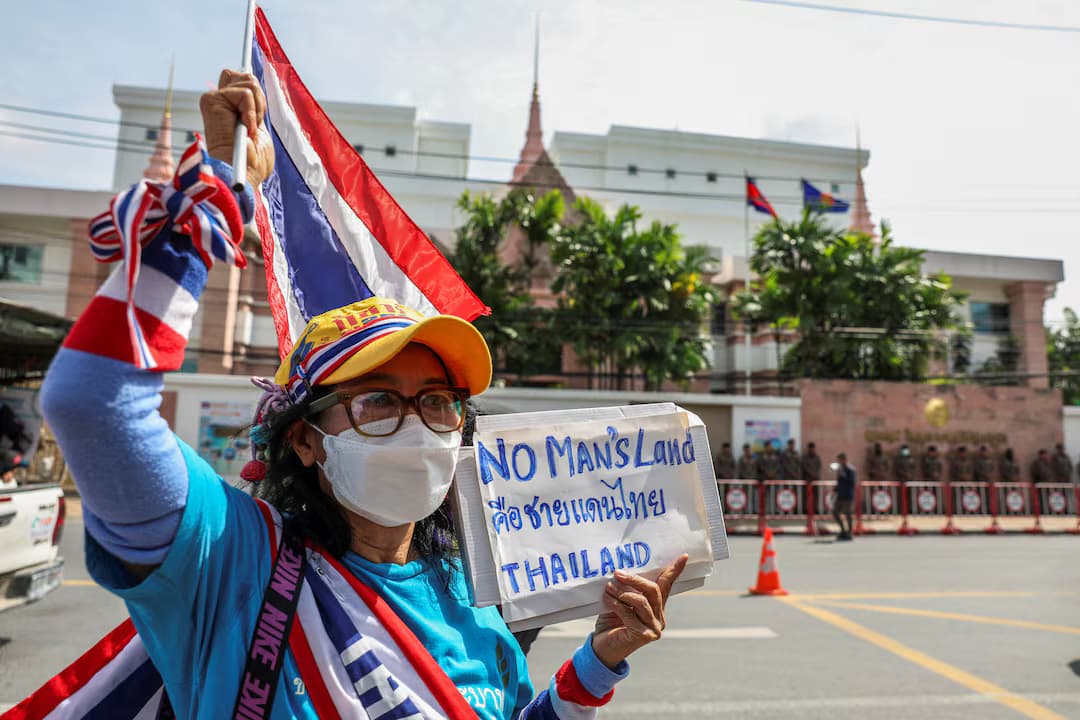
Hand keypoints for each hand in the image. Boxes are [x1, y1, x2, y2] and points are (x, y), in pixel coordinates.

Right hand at [199, 69, 273, 185]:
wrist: (241, 173)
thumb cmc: (252, 162)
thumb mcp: (258, 128)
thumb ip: (253, 105)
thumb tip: (252, 79)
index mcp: (230, 107)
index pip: (244, 80)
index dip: (256, 94)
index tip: (256, 121)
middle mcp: (219, 100)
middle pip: (246, 76)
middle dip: (259, 100)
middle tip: (253, 126)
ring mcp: (214, 99)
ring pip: (248, 82)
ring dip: (256, 109)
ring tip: (248, 129)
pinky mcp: (211, 100)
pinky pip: (244, 94)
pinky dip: (251, 113)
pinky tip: (245, 129)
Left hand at [591, 554, 687, 668]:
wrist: (601, 648)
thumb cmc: (610, 622)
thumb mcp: (619, 601)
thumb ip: (627, 589)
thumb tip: (622, 570)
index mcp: (656, 607)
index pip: (666, 585)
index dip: (674, 570)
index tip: (684, 556)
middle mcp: (659, 618)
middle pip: (653, 590)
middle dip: (635, 580)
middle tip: (617, 573)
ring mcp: (654, 628)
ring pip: (642, 601)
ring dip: (623, 591)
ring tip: (609, 586)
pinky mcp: (645, 636)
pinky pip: (630, 613)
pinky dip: (616, 604)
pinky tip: (607, 599)